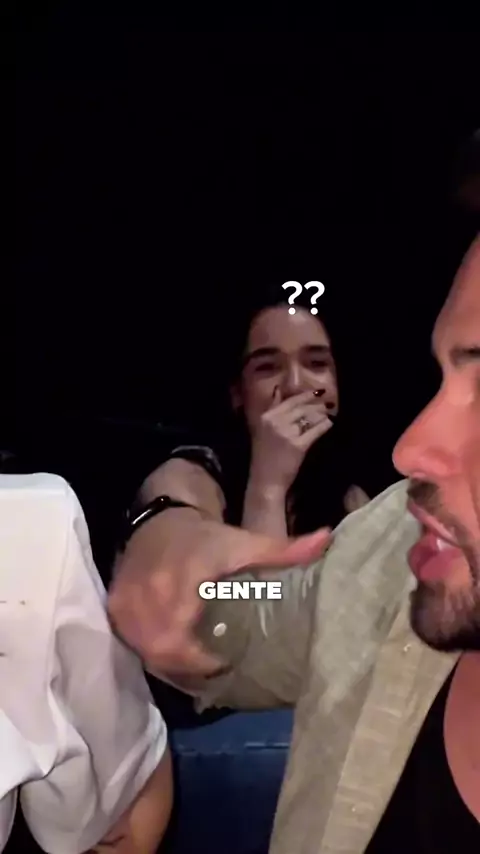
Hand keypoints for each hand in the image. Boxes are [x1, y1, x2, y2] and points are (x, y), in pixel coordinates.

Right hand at [108, 509, 330, 677]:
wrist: (158, 522)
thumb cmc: (204, 539)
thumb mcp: (242, 541)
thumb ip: (283, 549)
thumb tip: (328, 542)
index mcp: (182, 580)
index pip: (181, 635)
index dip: (200, 661)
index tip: (225, 665)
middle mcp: (149, 595)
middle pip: (162, 651)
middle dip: (188, 669)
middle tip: (216, 673)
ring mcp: (128, 605)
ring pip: (147, 653)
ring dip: (173, 667)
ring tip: (201, 672)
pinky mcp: (116, 612)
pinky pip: (136, 647)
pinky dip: (157, 657)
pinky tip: (178, 662)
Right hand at [249, 388, 332, 492]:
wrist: (266, 479)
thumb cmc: (264, 455)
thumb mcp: (262, 428)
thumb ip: (271, 408)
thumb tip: (278, 389)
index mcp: (266, 416)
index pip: (290, 400)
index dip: (306, 395)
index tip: (318, 392)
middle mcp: (275, 421)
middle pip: (301, 407)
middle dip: (317, 404)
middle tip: (327, 404)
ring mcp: (287, 433)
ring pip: (310, 417)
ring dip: (322, 414)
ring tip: (328, 413)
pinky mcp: (298, 445)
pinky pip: (316, 430)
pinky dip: (324, 426)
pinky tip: (329, 424)